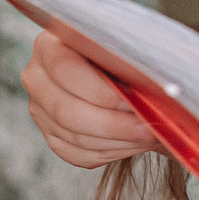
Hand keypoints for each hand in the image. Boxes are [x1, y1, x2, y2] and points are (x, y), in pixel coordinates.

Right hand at [22, 30, 157, 167]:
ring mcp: (40, 109)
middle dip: (114, 124)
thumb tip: (161, 91)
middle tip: (149, 128)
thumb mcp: (130, 46)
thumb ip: (134, 61)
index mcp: (50, 45)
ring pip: (75, 137)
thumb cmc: (129, 54)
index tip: (133, 101)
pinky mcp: (52, 135)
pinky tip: (135, 143)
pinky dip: (111, 152)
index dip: (101, 91)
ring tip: (150, 135)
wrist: (124, 71)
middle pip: (67, 111)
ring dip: (118, 141)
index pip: (65, 70)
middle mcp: (37, 78)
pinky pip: (78, 154)